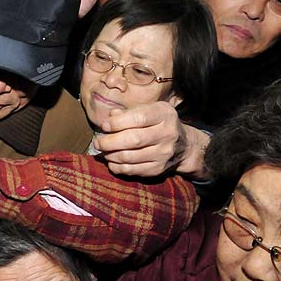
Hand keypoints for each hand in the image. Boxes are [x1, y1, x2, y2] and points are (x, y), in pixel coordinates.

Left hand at [94, 102, 208, 178]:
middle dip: (110, 142)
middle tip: (98, 142)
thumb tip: (110, 117)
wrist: (182, 144)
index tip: (104, 126)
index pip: (138, 118)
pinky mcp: (159, 168)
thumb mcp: (147, 110)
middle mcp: (167, 134)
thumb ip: (128, 112)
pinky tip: (111, 161)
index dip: (117, 123)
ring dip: (111, 155)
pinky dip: (117, 167)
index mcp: (164, 114)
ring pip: (130, 157)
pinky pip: (133, 170)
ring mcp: (164, 153)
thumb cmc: (156, 123)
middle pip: (133, 140)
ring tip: (103, 151)